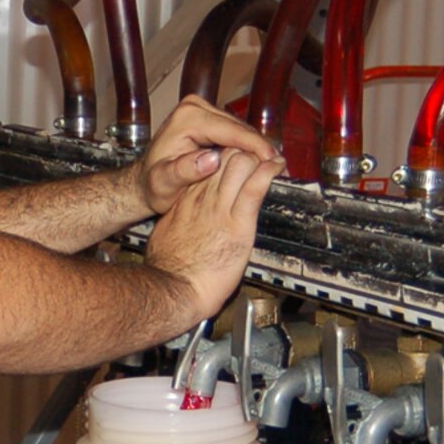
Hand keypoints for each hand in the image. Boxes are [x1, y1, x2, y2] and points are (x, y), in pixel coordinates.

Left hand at [132, 94, 280, 216]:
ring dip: (257, 148)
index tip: (273, 160)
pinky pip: (236, 133)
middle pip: (240, 128)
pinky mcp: (209, 119)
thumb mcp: (164, 183)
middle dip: (261, 148)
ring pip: (241, 130)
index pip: (231, 130)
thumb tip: (211, 160)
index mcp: (186, 118)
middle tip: (281, 168)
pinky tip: (259, 163)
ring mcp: (202, 111)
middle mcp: (195, 108)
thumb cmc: (153, 184)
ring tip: (275, 168)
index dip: (255, 146)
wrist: (146, 182)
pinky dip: (248, 147)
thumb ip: (184, 171)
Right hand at [144, 146, 282, 317]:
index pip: (207, 166)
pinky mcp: (238, 224)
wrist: (173, 290)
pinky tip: (277, 168)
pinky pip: (255, 187)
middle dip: (244, 153)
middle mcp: (202, 198)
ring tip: (273, 161)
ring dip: (259, 159)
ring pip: (240, 163)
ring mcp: (220, 208)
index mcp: (186, 201)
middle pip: (224, 157)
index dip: (225, 160)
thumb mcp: (165, 235)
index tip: (236, 163)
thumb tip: (185, 221)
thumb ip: (178, 222)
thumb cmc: (168, 271)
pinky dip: (270, 173)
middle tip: (260, 159)